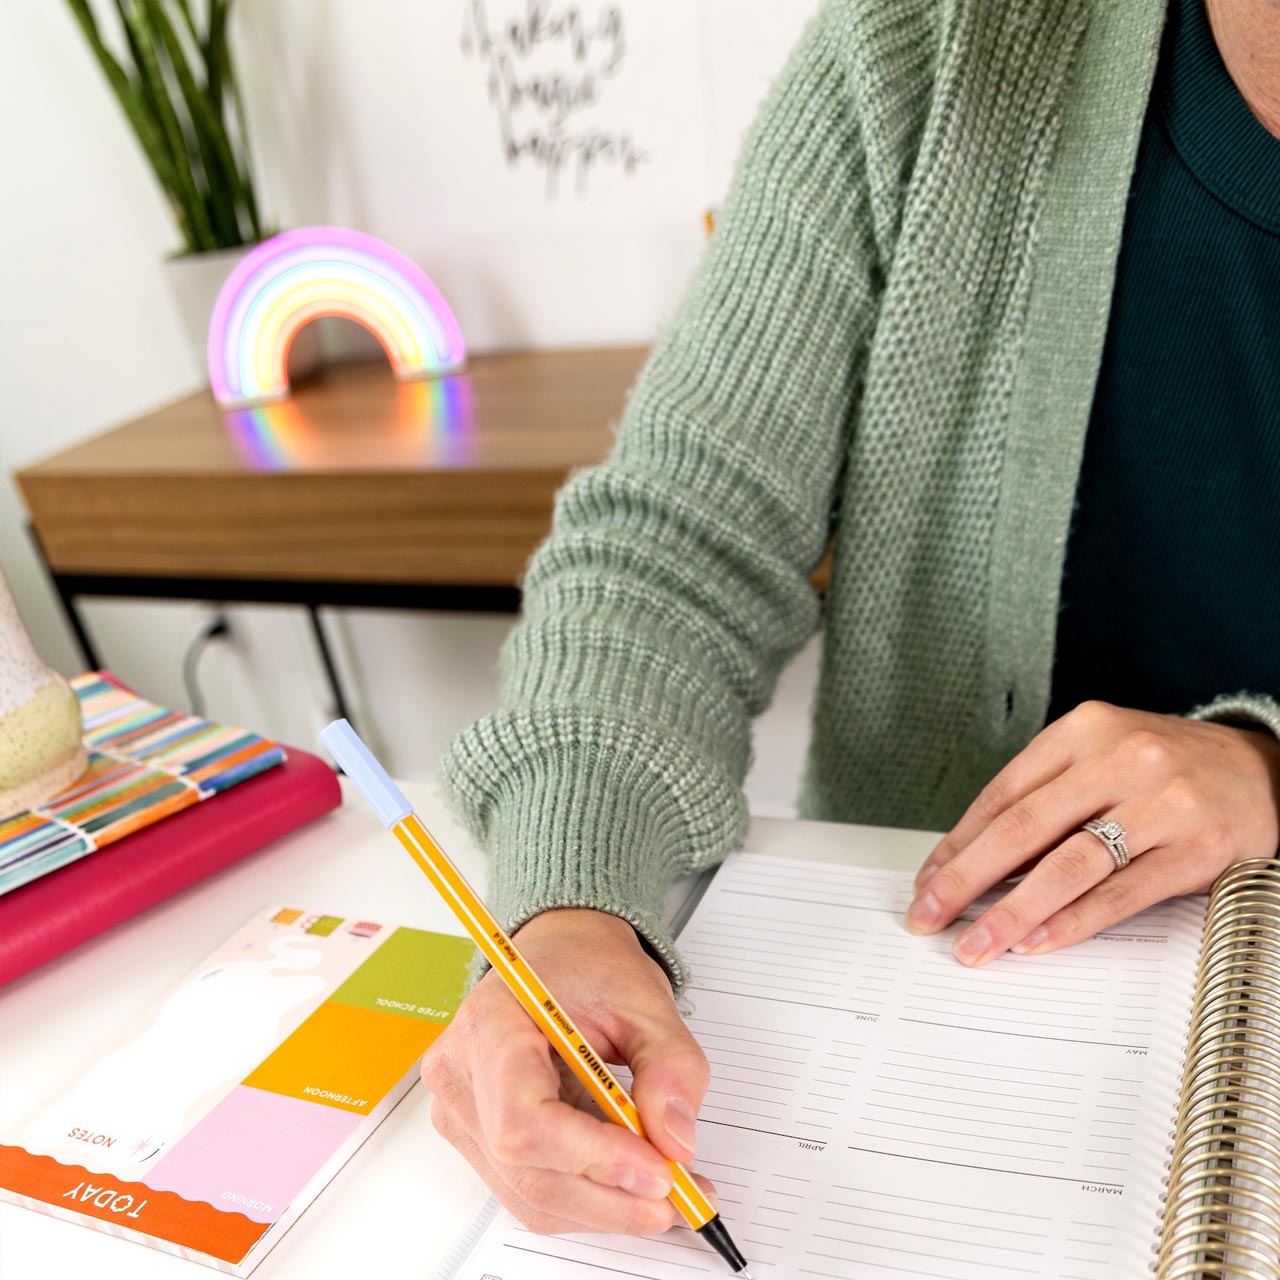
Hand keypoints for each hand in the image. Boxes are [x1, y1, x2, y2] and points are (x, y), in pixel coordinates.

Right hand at [420, 908, 713, 1235]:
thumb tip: (675, 1140)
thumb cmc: (589, 968)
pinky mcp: (478, 1138)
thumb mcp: (646, 1001)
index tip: (657, 1169)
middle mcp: (460, 1073)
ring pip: (530, 1194)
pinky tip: (632, 1185)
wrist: (562, 954)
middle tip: (680, 1194)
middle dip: (611, 1195)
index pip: (524, 1117)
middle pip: (528, 1169)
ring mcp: (462, 1111)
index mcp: (491, 1022)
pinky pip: (530, 1191)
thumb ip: (671, 1066)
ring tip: (667, 1193)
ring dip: (605, 1207)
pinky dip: (588, 1199)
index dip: (592, 1156)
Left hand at [905, 701, 1279, 964]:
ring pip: (1068, 865)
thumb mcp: (1100, 757)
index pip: (1001, 795)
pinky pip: (1120, 894)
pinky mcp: (1195, 850)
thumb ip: (1043, 798)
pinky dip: (1072, 922)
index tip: (927, 882)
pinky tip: (1036, 943)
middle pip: (1023, 828)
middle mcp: (1118, 760)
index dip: (956, 844)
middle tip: (928, 915)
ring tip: (976, 943)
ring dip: (1012, 912)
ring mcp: (1160, 805)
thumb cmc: (1163, 767)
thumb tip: (971, 861)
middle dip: (965, 878)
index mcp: (1081, 732)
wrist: (1263, 768)